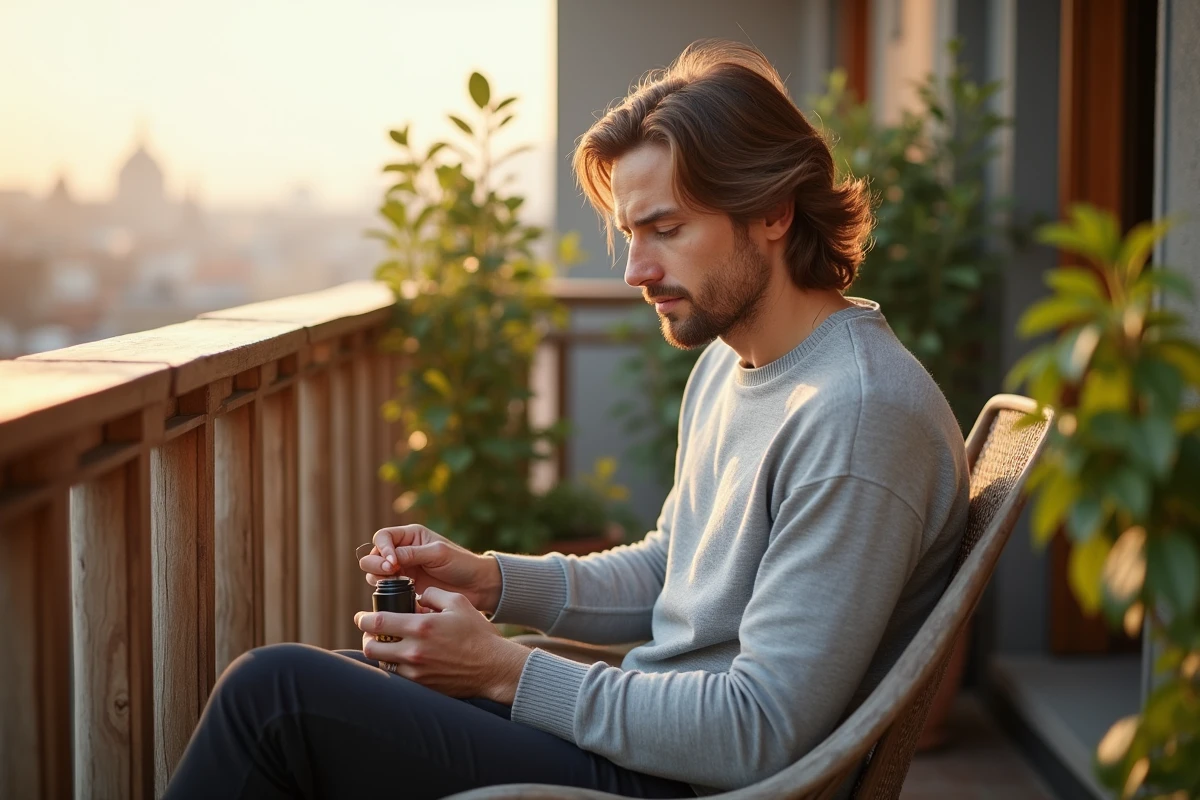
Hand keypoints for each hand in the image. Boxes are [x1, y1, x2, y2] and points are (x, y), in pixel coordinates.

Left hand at [355, 587, 530, 702]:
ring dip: (380, 652)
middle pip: (371, 646)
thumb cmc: (478, 633)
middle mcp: (415, 651)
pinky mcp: (422, 685)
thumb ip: (433, 594)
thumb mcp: (459, 602)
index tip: (362, 617)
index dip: (364, 619)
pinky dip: (394, 666)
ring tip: (387, 644)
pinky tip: (402, 658)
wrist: (493, 667)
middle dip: (367, 637)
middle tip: (371, 632)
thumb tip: (417, 596)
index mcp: (422, 626)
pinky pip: (397, 675)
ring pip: (382, 663)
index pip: (378, 622)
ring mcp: (417, 671)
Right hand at [359, 525, 502, 612]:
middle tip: (391, 573)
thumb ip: (412, 554)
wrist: (476, 586)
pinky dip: (386, 592)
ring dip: (378, 578)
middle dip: (376, 564)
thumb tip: (388, 558)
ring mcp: (402, 571)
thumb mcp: (438, 554)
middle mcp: (402, 552)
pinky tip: (400, 594)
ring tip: (397, 583)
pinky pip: (385, 590)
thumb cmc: (462, 564)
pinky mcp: (404, 589)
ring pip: (374, 573)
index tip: (393, 563)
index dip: (382, 549)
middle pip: (373, 555)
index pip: (383, 537)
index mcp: (411, 537)